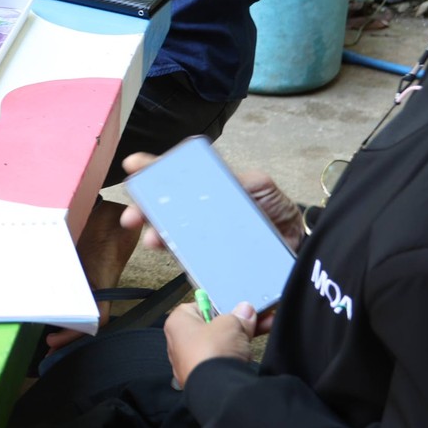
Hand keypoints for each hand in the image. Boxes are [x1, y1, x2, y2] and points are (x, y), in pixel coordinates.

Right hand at [121, 153, 305, 253]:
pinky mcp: (210, 261)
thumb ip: (245, 180)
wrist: (295, 241)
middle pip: (164, 209)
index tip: (133, 166)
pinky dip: (180, 261)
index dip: (152, 169)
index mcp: (207, 188)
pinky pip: (191, 261)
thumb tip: (227, 178)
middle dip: (143, 210)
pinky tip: (176, 260)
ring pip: (172, 236)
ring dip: (156, 237)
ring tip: (152, 240)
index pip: (175, 177)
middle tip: (132, 215)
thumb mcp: (260, 185)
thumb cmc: (274, 207)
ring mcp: (202, 237)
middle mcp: (198, 212)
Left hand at [165, 301, 254, 386]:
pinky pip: (219, 363)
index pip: (198, 306)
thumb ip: (239, 315)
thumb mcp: (232, 324)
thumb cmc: (213, 351)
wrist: (217, 389)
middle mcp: (178, 343)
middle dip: (233, 326)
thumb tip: (245, 311)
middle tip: (250, 322)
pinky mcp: (201, 378)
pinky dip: (232, 359)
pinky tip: (246, 358)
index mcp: (178, 322)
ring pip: (217, 347)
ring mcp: (189, 363)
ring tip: (251, 340)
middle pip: (210, 328)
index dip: (219, 307)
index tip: (235, 308)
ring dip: (236, 343)